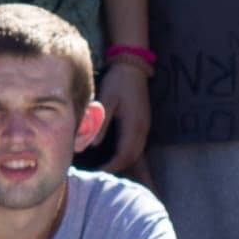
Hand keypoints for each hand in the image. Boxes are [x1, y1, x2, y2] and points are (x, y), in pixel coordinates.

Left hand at [98, 61, 153, 180]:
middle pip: (132, 157)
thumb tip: (93, 145)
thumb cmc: (118, 82)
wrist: (133, 67)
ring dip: (123, 161)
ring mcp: (145, 125)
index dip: (112, 165)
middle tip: (100, 171)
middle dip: (118, 167)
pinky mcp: (143, 122)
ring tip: (106, 165)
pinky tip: (114, 153)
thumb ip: (101, 123)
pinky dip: (127, 153)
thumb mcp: (107, 100)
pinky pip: (137, 144)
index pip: (125, 155)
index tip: (98, 170)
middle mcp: (142, 128)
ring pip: (136, 152)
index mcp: (133, 125)